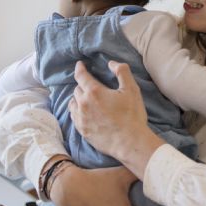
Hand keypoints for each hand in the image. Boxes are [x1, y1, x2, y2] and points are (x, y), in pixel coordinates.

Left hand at [71, 60, 164, 178]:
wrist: (129, 142)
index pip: (81, 76)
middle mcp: (83, 104)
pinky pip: (73, 117)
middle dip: (83, 85)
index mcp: (94, 92)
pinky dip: (77, 111)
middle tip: (90, 85)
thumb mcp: (131, 89)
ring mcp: (81, 119)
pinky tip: (83, 112)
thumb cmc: (132, 115)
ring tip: (85, 98)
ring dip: (78, 98)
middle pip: (77, 89)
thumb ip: (122, 71)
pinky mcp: (82, 131)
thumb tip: (111, 63)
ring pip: (73, 103)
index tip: (79, 65)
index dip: (79, 68)